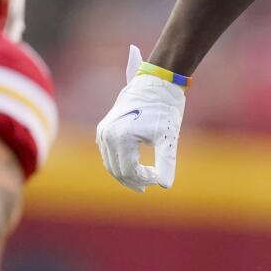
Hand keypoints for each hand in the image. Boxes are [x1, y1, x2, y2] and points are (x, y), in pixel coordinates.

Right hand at [95, 45, 185, 192]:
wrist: (156, 84)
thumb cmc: (165, 110)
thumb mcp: (168, 138)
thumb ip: (166, 163)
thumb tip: (165, 186)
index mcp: (120, 137)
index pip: (128, 171)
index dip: (145, 180)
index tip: (159, 178)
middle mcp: (106, 135)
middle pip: (117, 171)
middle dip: (135, 180)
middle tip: (154, 181)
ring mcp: (102, 132)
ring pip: (111, 165)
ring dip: (127, 174)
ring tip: (147, 176)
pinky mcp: (103, 130)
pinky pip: (109, 155)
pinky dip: (121, 164)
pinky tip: (137, 167)